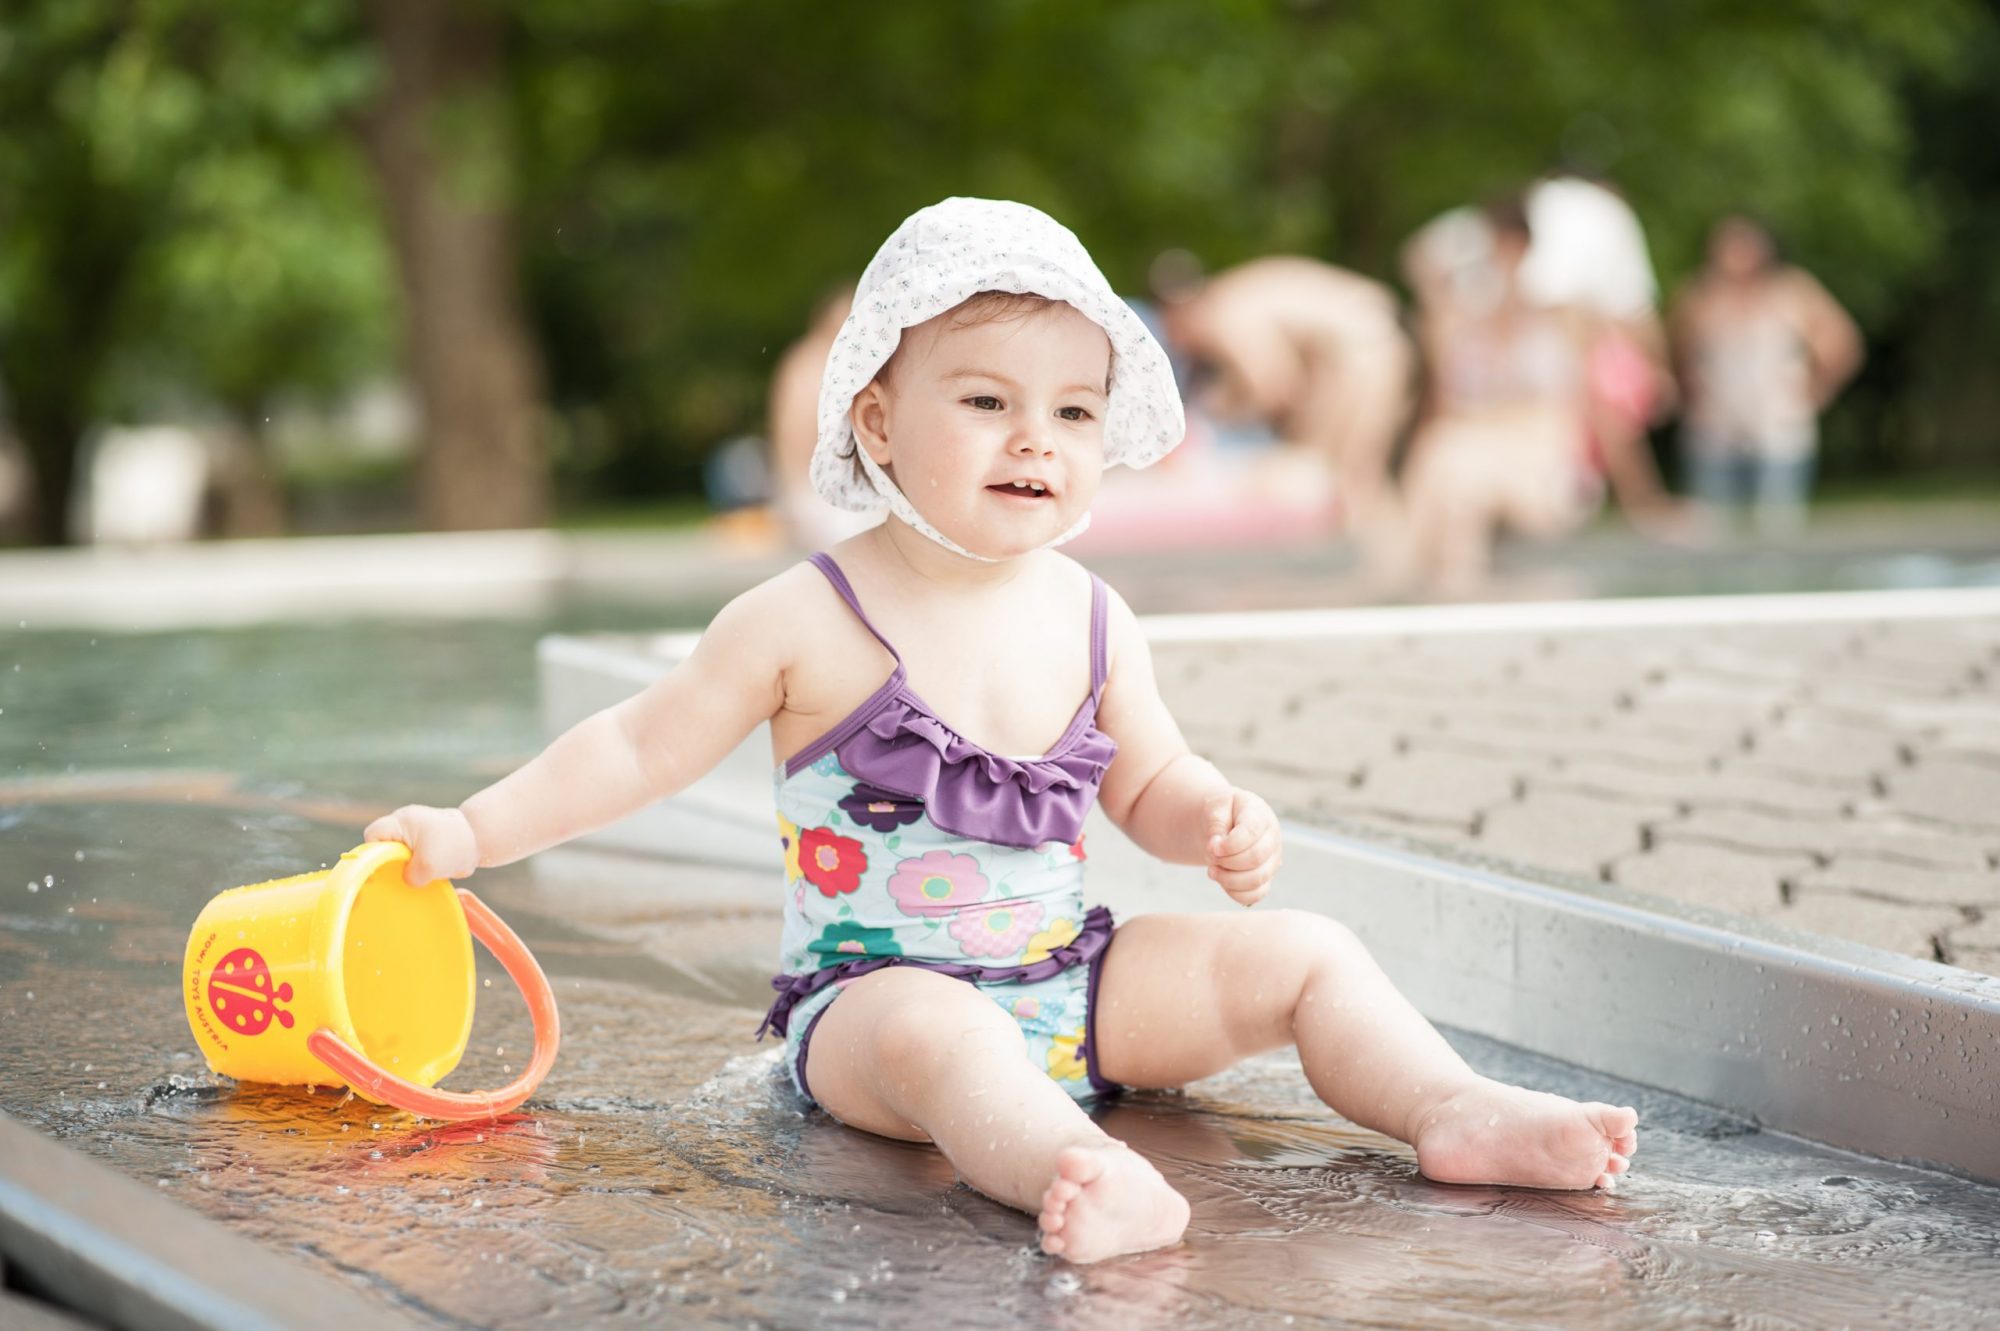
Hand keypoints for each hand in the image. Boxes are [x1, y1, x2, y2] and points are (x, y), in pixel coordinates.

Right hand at [364, 805, 479, 888]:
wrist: (480, 838)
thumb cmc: (454, 846)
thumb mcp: (430, 866)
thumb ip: (410, 876)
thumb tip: (405, 882)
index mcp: (401, 822)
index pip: (372, 835)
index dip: (372, 853)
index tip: (382, 869)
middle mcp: (403, 824)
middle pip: (382, 846)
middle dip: (389, 863)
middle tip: (398, 876)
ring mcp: (411, 832)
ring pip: (395, 854)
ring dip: (404, 867)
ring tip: (417, 874)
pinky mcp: (421, 842)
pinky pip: (408, 857)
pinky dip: (414, 867)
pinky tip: (423, 876)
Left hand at [1203, 789, 1280, 905]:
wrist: (1226, 823)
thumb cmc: (1223, 813)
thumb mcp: (1215, 808)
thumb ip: (1216, 825)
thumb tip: (1216, 848)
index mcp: (1260, 816)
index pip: (1251, 832)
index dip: (1229, 845)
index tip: (1211, 846)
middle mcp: (1272, 839)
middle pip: (1255, 858)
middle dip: (1226, 862)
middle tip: (1210, 857)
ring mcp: (1272, 861)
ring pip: (1256, 880)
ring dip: (1228, 879)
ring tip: (1212, 869)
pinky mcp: (1266, 879)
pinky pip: (1255, 895)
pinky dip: (1235, 892)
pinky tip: (1222, 879)